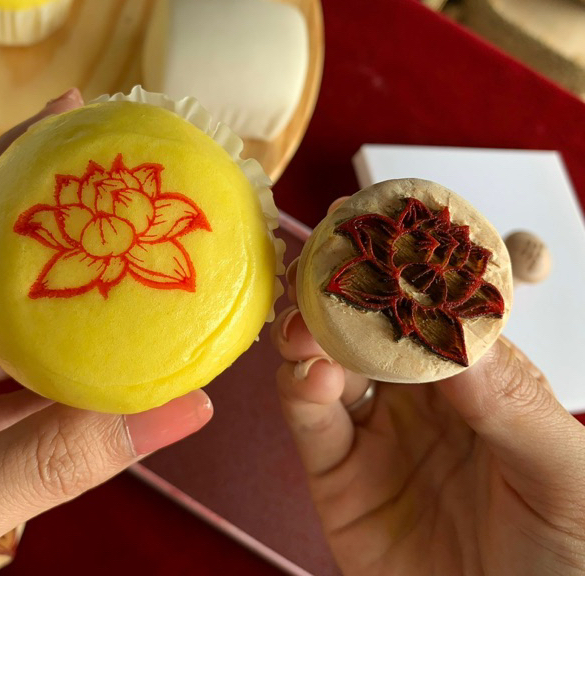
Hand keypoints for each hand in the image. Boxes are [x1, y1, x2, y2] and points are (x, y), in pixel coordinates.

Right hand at [273, 197, 584, 574]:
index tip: (404, 223)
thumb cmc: (562, 560)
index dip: (421, 260)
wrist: (504, 637)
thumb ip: (515, 403)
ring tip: (313, 324)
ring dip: (312, 328)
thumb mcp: (563, 476)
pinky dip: (299, 387)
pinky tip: (309, 373)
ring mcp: (373, 427)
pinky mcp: (333, 471)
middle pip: (370, 318)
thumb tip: (458, 334)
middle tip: (333, 257)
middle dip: (348, 283)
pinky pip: (307, 416)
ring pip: (326, 355)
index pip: (442, 302)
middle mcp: (419, 393)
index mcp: (480, 377)